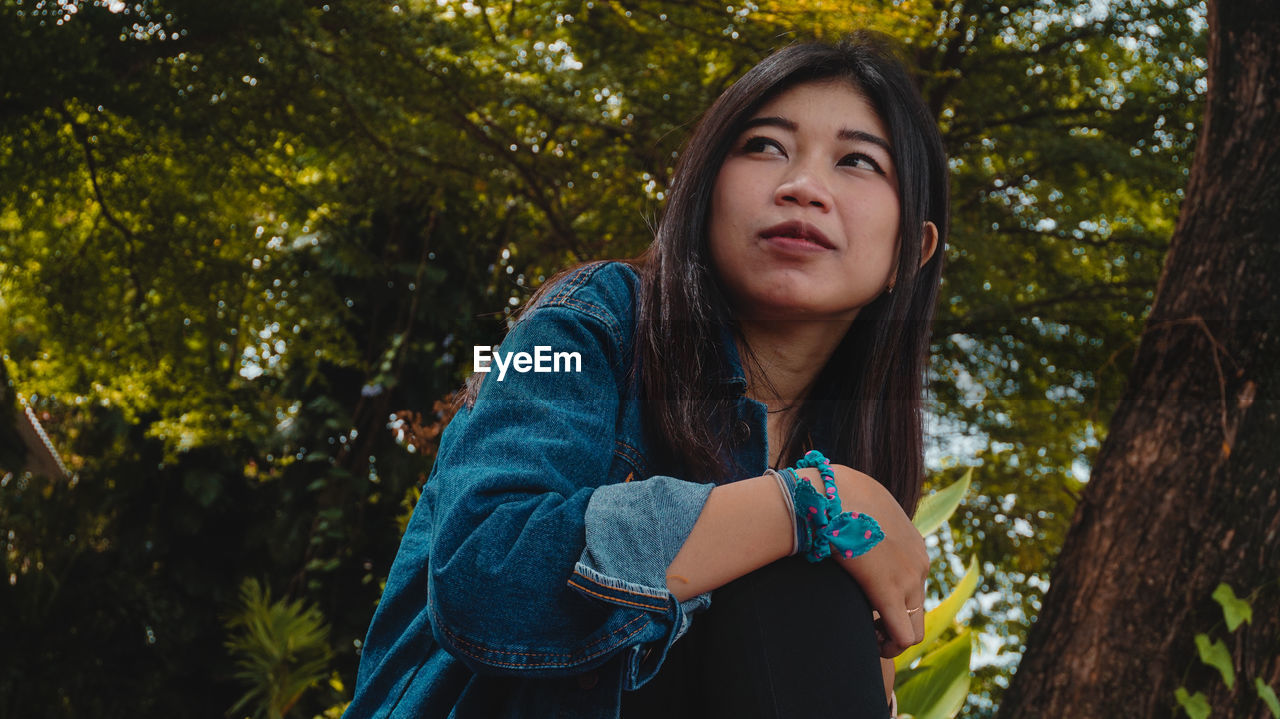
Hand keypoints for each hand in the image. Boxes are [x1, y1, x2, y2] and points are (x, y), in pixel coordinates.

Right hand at [799, 464, 927, 656]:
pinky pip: (903, 637)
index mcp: (914, 544)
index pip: (914, 583)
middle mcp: (919, 563)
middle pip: (919, 609)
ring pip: (915, 628)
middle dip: (896, 622)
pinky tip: (870, 643)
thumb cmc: (836, 494)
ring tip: (867, 634)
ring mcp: (909, 579)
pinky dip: (889, 646)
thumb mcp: (860, 505)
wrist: (830, 493)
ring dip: (891, 636)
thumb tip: (843, 519)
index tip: (870, 602)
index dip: (894, 599)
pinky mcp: (890, 593)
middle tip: (869, 625)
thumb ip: (863, 520)